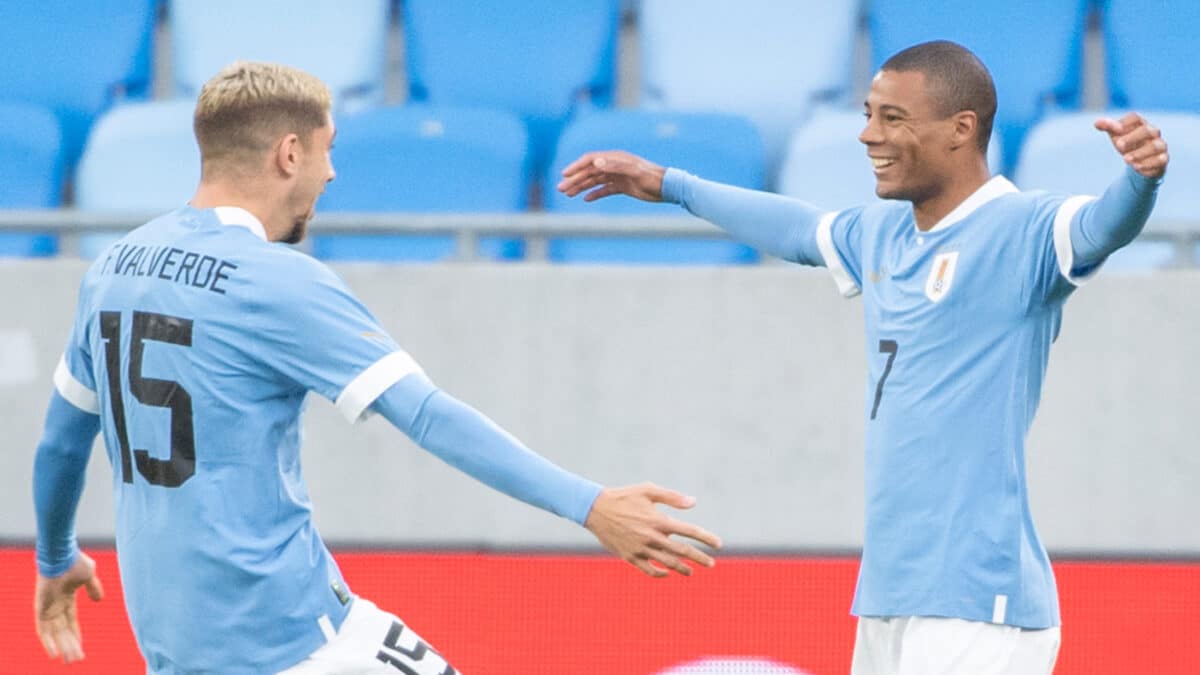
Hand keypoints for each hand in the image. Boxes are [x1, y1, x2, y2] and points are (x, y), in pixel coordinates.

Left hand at [35, 552, 104, 663]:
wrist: (62, 556)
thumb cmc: (75, 562)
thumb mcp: (89, 576)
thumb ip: (93, 588)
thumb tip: (99, 600)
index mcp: (67, 599)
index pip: (71, 623)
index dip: (76, 636)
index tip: (81, 650)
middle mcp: (56, 606)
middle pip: (63, 631)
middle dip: (70, 646)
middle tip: (76, 660)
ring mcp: (48, 607)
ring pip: (55, 634)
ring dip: (63, 647)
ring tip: (70, 660)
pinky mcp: (41, 608)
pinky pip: (43, 629)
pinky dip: (48, 642)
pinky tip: (54, 653)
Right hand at [556, 151, 667, 202]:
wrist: (667, 188)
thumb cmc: (652, 178)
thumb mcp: (634, 172)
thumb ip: (615, 166)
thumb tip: (595, 163)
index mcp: (615, 158)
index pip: (590, 160)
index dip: (576, 166)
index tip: (565, 174)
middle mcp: (614, 165)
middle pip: (589, 171)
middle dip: (574, 179)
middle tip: (561, 189)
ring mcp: (618, 176)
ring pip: (595, 180)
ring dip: (581, 186)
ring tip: (568, 194)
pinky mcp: (622, 187)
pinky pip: (604, 189)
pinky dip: (594, 194)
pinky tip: (586, 199)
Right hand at [584, 482, 721, 576]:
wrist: (595, 509)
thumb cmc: (624, 496)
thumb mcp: (648, 490)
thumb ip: (672, 497)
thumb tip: (693, 502)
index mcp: (658, 520)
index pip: (689, 531)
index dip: (706, 538)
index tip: (718, 544)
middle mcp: (651, 537)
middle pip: (682, 552)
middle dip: (699, 558)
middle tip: (711, 563)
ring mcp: (640, 549)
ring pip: (667, 563)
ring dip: (682, 568)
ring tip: (692, 571)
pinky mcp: (630, 557)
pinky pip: (649, 570)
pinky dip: (660, 573)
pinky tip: (667, 572)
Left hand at [1095, 112, 1168, 178]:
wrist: (1139, 161)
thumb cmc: (1127, 144)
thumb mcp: (1117, 136)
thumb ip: (1108, 128)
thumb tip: (1097, 123)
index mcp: (1140, 124)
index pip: (1135, 118)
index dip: (1125, 122)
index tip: (1115, 129)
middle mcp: (1153, 133)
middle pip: (1147, 131)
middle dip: (1132, 138)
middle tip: (1119, 145)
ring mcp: (1160, 145)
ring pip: (1155, 146)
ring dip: (1140, 153)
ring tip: (1125, 159)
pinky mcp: (1163, 159)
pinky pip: (1160, 160)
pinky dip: (1148, 164)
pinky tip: (1136, 167)